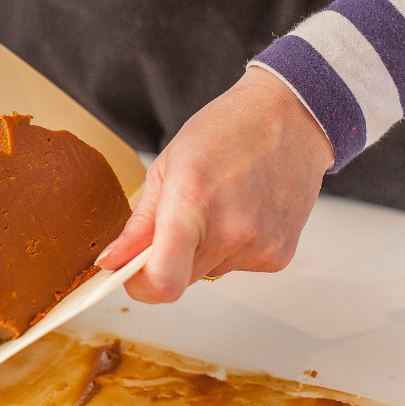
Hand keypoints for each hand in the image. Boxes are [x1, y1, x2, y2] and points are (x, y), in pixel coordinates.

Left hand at [95, 66, 333, 302]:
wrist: (292, 117)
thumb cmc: (227, 131)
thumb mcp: (166, 167)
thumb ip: (139, 224)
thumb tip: (112, 261)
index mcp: (193, 203)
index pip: (164, 282)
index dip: (140, 287)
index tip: (130, 271)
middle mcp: (232, 232)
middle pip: (180, 280)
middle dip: (165, 261)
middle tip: (174, 221)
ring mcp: (261, 247)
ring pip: (207, 273)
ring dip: (200, 251)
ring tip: (217, 205)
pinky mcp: (280, 256)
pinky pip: (236, 267)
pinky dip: (230, 248)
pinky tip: (242, 211)